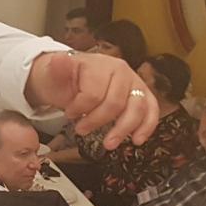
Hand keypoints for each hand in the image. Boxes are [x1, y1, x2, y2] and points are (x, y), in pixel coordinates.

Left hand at [25, 51, 158, 148]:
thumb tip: (58, 61)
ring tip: (109, 144)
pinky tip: (137, 140)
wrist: (72, 76)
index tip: (69, 114)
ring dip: (123, 129)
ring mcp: (134, 82)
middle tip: (81, 130)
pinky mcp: (143, 94)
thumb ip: (58, 68)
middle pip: (116, 103)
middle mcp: (121, 70)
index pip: (95, 93)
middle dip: (97, 121)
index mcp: (100, 64)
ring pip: (137, 108)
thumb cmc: (64, 77)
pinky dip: (146, 126)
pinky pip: (151, 110)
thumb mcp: (54, 73)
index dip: (80, 108)